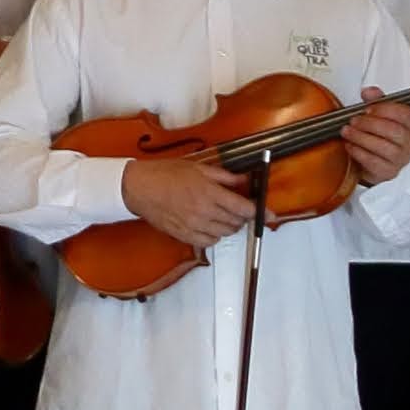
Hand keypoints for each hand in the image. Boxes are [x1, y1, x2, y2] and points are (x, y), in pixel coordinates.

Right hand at [120, 150, 256, 250]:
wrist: (138, 187)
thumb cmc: (165, 174)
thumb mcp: (197, 168)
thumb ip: (224, 176)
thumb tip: (243, 180)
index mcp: (210, 193)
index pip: (244, 208)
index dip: (261, 212)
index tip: (271, 214)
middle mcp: (205, 212)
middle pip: (236, 222)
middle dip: (242, 217)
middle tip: (239, 209)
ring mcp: (194, 225)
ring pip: (225, 233)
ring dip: (230, 226)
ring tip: (223, 216)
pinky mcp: (184, 234)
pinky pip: (208, 241)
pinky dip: (215, 235)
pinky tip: (210, 226)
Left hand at [338, 92, 409, 186]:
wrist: (373, 161)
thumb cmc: (378, 136)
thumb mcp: (378, 114)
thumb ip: (375, 100)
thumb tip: (369, 92)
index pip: (405, 114)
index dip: (384, 109)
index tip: (367, 109)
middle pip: (394, 130)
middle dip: (370, 124)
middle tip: (353, 121)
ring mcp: (401, 158)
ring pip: (385, 147)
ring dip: (362, 138)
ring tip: (348, 132)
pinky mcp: (389, 171)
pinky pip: (375, 162)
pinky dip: (359, 152)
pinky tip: (350, 146)